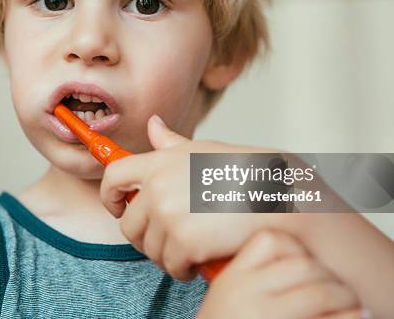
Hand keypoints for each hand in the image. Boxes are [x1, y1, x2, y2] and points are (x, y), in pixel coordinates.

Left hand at [100, 114, 286, 280]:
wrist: (282, 197)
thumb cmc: (249, 172)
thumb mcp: (206, 151)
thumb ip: (172, 145)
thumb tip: (154, 125)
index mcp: (161, 161)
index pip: (114, 175)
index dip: (110, 196)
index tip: (118, 207)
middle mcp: (159, 186)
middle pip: (129, 224)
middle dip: (145, 235)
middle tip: (169, 237)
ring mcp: (170, 215)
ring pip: (150, 249)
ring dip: (167, 254)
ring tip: (190, 246)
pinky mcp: (185, 242)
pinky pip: (171, 266)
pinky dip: (184, 269)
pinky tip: (201, 259)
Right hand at [197, 230, 365, 318]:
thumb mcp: (224, 298)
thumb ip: (250, 278)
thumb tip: (299, 262)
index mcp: (232, 278)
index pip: (270, 241)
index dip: (296, 246)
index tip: (308, 258)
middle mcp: (246, 293)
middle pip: (301, 265)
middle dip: (328, 274)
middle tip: (340, 285)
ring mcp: (266, 317)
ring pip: (319, 293)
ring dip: (344, 296)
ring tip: (353, 301)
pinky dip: (348, 317)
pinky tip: (358, 316)